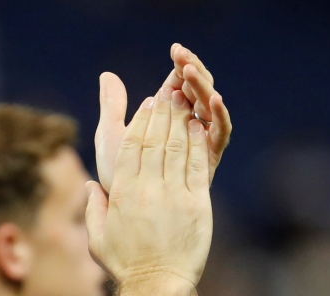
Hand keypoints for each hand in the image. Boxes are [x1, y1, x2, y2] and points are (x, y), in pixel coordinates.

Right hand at [87, 87, 212, 286]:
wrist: (156, 285)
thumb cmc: (125, 265)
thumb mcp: (98, 239)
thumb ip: (93, 209)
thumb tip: (90, 185)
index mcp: (122, 194)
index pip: (130, 148)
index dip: (139, 122)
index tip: (145, 105)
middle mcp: (147, 190)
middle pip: (154, 141)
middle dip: (162, 113)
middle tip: (167, 92)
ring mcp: (173, 195)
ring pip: (176, 148)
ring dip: (180, 121)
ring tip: (184, 102)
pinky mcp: (196, 204)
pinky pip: (196, 166)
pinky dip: (197, 144)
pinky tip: (199, 128)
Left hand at [95, 44, 231, 190]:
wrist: (126, 210)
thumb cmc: (117, 176)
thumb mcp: (111, 137)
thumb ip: (112, 107)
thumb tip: (107, 74)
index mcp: (165, 115)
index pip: (178, 82)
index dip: (180, 65)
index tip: (175, 51)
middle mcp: (187, 125)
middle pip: (197, 90)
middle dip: (193, 72)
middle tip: (185, 57)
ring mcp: (201, 140)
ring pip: (210, 105)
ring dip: (203, 87)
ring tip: (192, 73)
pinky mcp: (210, 158)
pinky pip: (221, 131)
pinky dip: (219, 114)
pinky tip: (214, 99)